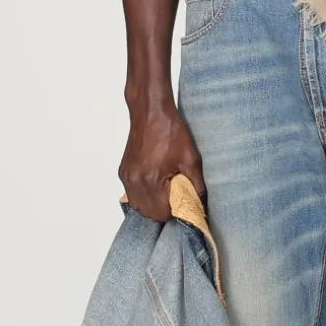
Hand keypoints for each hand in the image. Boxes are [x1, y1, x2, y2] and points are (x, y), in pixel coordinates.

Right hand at [119, 96, 205, 220]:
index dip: (174, 213)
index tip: (182, 204)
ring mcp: (127, 176)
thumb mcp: (190, 158)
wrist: (150, 112)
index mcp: (151, 180)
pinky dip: (142, 195)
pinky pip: (131, 193)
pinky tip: (154, 185)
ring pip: (137, 205)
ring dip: (151, 205)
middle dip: (163, 211)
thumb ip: (196, 184)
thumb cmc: (169, 131)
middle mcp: (135, 181)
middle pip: (148, 213)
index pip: (161, 214)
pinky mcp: (124, 171)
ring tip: (165, 193)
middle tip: (175, 200)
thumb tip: (201, 201)